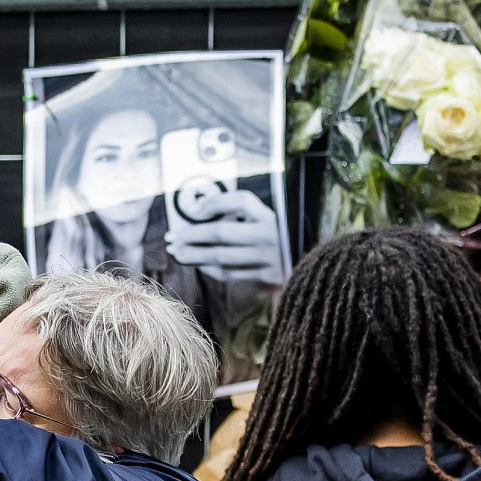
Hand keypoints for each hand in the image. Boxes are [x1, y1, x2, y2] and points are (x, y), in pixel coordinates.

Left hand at [165, 189, 285, 286]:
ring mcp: (268, 260)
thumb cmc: (278, 235)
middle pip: (222, 233)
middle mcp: (271, 237)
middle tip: (173, 237)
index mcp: (272, 216)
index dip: (214, 203)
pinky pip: (229, 274)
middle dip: (192, 234)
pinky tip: (197, 264)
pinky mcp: (265, 278)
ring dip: (194, 255)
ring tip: (177, 252)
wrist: (308, 264)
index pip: (240, 201)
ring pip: (221, 257)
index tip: (193, 211)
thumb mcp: (263, 216)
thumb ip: (235, 207)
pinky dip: (209, 268)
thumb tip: (198, 209)